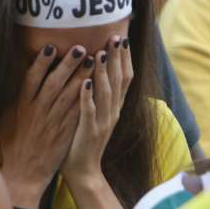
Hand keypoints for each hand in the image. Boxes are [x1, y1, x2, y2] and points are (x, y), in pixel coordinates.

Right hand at [0, 44, 89, 207]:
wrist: (23, 174)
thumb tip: (16, 76)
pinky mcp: (65, 133)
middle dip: (68, 65)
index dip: (41, 63)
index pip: (31, 79)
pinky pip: (78, 112)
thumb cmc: (12, 145)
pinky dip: (87, 98)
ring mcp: (53, 123)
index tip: (52, 47)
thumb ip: (13, 98)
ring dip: (83, 76)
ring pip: (70, 96)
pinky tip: (96, 85)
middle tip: (82, 47)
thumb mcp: (6, 119)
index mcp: (21, 106)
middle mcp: (38, 112)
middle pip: (54, 83)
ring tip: (95, 60)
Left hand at [63, 36, 132, 182]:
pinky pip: (89, 111)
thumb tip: (97, 71)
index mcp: (115, 108)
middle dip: (117, 58)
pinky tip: (84, 82)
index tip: (122, 38)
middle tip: (115, 37)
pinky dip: (87, 96)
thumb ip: (100, 95)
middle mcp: (113, 112)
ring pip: (105, 93)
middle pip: (119, 81)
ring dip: (102, 72)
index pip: (125, 78)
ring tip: (99, 53)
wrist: (84, 172)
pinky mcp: (89, 131)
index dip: (125, 58)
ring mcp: (102, 122)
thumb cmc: (85, 141)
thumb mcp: (98, 115)